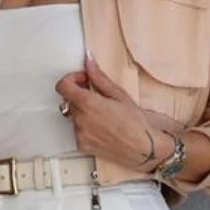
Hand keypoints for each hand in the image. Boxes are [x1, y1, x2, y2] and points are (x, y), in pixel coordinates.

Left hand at [54, 54, 173, 170]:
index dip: (71, 79)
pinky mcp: (82, 146)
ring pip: (74, 116)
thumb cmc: (138, 123)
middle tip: (99, 97)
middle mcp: (80, 120)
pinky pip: (78, 131)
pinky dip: (86, 127)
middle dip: (81, 95)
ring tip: (106, 116)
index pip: (63, 86)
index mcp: (88, 103)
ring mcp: (80, 135)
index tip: (84, 80)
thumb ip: (98, 77)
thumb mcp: (119, 95)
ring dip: (84, 112)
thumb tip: (88, 61)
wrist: (146, 149)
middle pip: (69, 100)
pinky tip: (104, 128)